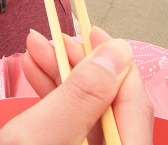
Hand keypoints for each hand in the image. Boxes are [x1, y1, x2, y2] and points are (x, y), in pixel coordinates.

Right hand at [0, 28, 153, 143]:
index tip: (95, 33)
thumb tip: (116, 55)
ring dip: (63, 78)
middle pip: (109, 110)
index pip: (133, 110)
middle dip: (82, 67)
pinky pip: (71, 128)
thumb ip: (80, 97)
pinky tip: (35, 72)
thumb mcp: (35, 137)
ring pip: (87, 116)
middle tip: (59, 38)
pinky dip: (53, 99)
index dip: (117, 65)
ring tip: (36, 49)